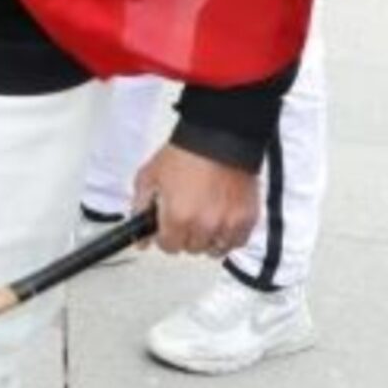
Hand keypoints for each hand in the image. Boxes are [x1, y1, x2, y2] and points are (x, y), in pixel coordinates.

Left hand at [132, 143, 259, 257]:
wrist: (218, 139)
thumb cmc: (184, 154)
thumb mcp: (149, 177)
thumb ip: (140, 209)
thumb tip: (140, 238)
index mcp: (177, 216)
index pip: (168, 246)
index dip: (164, 236)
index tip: (166, 228)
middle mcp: (204, 225)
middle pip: (191, 248)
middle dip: (184, 235)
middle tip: (185, 216)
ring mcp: (228, 224)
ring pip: (214, 249)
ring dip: (207, 238)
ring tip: (204, 218)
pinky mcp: (247, 219)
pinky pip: (237, 242)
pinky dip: (228, 236)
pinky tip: (221, 221)